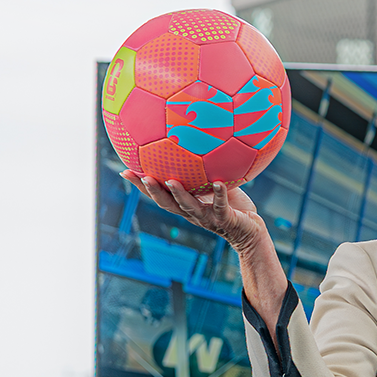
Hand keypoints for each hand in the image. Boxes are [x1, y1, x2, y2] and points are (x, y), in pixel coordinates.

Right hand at [122, 170, 271, 254]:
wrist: (251, 232)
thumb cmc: (233, 207)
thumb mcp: (215, 185)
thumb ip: (206, 170)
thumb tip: (197, 144)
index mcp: (186, 205)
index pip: (159, 195)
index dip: (141, 186)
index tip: (125, 171)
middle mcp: (192, 213)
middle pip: (166, 203)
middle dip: (152, 190)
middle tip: (141, 176)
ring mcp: (208, 218)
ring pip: (188, 207)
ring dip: (178, 194)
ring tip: (170, 180)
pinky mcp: (226, 220)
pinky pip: (221, 206)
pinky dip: (219, 194)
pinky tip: (218, 182)